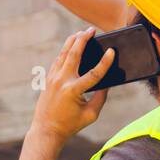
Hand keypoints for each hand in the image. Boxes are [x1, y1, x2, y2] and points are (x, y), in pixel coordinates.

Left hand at [31, 28, 112, 143]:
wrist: (46, 129)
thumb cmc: (71, 124)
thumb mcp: (91, 114)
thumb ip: (101, 97)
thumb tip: (108, 82)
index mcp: (74, 91)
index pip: (94, 73)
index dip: (105, 62)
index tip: (112, 51)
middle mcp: (62, 81)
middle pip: (74, 54)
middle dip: (83, 39)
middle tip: (91, 30)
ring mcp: (53, 78)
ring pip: (63, 53)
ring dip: (72, 41)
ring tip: (82, 32)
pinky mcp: (48, 78)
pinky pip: (58, 60)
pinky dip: (65, 51)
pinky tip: (72, 46)